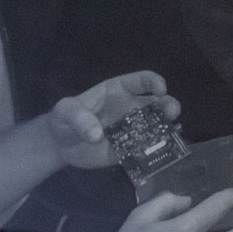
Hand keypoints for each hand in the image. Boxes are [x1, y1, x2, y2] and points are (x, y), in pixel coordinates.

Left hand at [47, 70, 179, 169]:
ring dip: (166, 128)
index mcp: (117, 91)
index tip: (160, 90)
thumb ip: (79, 118)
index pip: (141, 81)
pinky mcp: (128, 149)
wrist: (59, 145)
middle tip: (172, 112)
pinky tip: (166, 150)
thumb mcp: (65, 112)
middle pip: (155, 103)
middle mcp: (129, 108)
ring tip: (173, 132)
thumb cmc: (64, 120)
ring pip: (155, 126)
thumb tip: (96, 134)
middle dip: (167, 105)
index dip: (153, 82)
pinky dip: (156, 149)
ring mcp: (131, 130)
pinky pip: (145, 148)